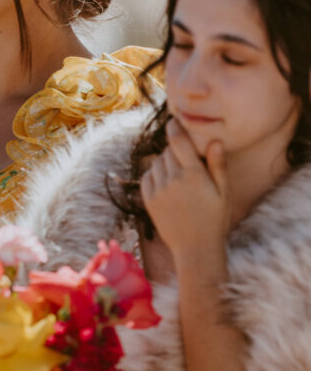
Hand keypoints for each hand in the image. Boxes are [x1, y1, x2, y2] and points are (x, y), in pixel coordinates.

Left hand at [140, 117, 229, 258]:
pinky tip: (166, 183)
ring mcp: (159, 190)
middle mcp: (173, 179)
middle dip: (175, 151)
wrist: (196, 249)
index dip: (174, 128)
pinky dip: (154, 175)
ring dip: (165, 163)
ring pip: (157, 163)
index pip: (178, 141)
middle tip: (186, 161)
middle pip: (168, 151)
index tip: (173, 121)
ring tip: (178, 175)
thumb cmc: (215, 220)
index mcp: (193, 174)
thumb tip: (214, 141)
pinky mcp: (149, 200)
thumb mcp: (224, 192)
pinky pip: (147, 177)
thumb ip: (218, 165)